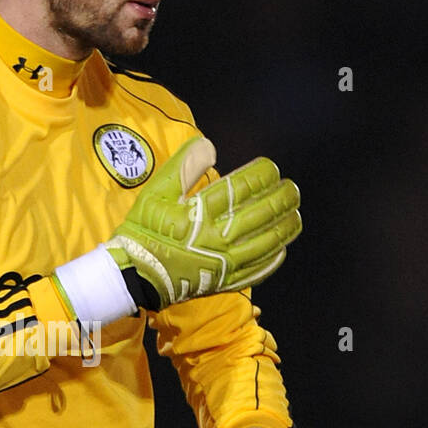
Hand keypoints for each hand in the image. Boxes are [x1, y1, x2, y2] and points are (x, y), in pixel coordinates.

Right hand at [105, 137, 300, 309]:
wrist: (132, 275)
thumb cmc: (143, 231)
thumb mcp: (156, 192)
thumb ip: (184, 166)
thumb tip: (210, 146)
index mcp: (200, 213)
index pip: (242, 188)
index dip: (262, 175)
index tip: (271, 168)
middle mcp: (217, 238)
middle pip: (260, 214)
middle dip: (281, 198)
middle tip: (292, 188)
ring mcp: (223, 263)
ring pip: (265, 243)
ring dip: (284, 227)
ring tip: (295, 214)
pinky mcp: (223, 282)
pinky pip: (256, 272)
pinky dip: (272, 260)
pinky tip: (282, 249)